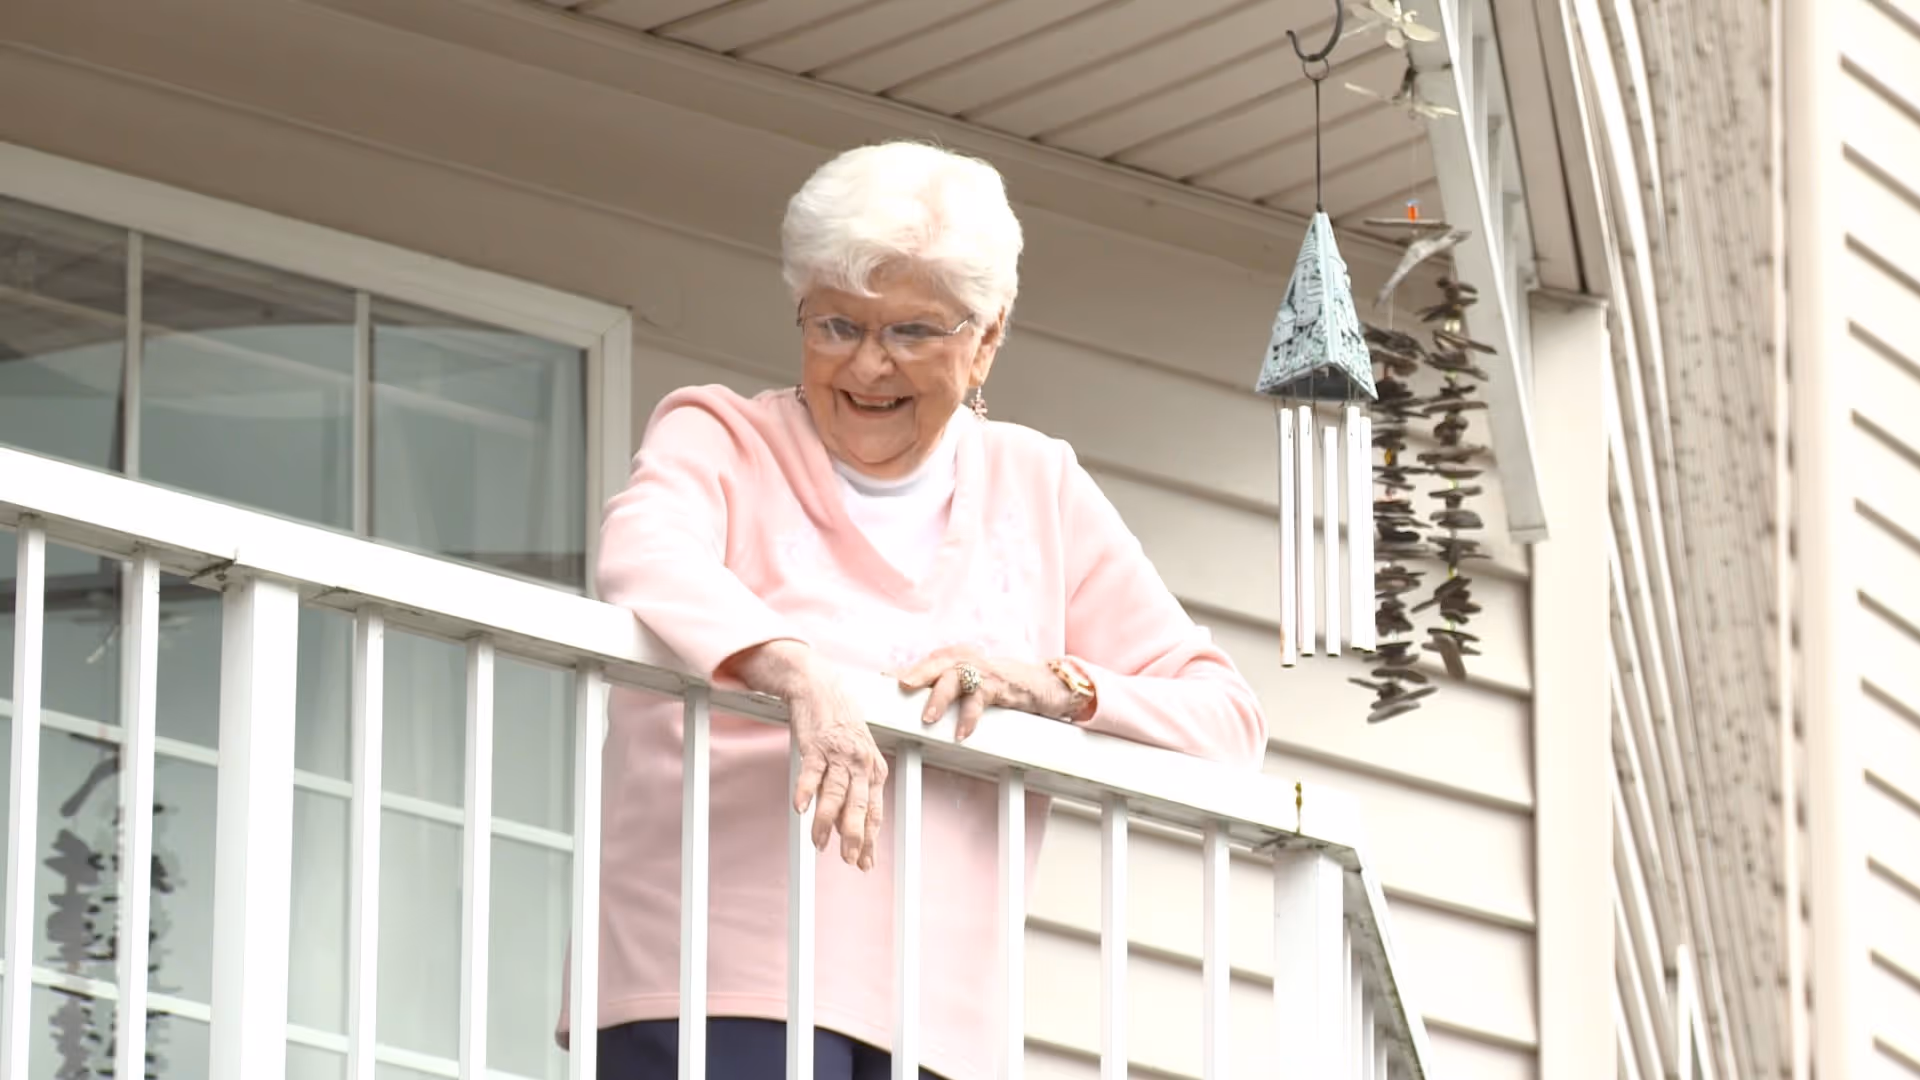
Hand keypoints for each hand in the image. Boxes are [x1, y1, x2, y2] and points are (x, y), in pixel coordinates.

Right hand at [724, 641, 886, 870]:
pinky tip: (800, 809)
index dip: (869, 839)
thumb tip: (850, 824)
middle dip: (854, 837)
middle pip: (858, 806)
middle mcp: (861, 763)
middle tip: (847, 860)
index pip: (873, 811)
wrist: (820, 688)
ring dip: (826, 822)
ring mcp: (839, 754)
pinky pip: (811, 772)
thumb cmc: (839, 725)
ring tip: (819, 843)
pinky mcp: (817, 745)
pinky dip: (805, 791)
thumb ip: (855, 788)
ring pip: (835, 794)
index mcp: (874, 769)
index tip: (864, 862)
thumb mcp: (857, 756)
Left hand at [896, 646, 1075, 740]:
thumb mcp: (969, 680)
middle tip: (902, 686)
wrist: (1042, 684)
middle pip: (938, 663)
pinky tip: (961, 732)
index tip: (884, 681)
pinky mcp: (999, 686)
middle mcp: (967, 659)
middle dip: (918, 674)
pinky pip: (980, 700)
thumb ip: (944, 685)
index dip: (906, 671)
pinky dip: (969, 717)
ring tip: (928, 717)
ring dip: (940, 698)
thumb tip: (909, 695)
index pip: (927, 662)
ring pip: (956, 679)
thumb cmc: (999, 684)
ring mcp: (983, 671)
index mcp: (956, 656)